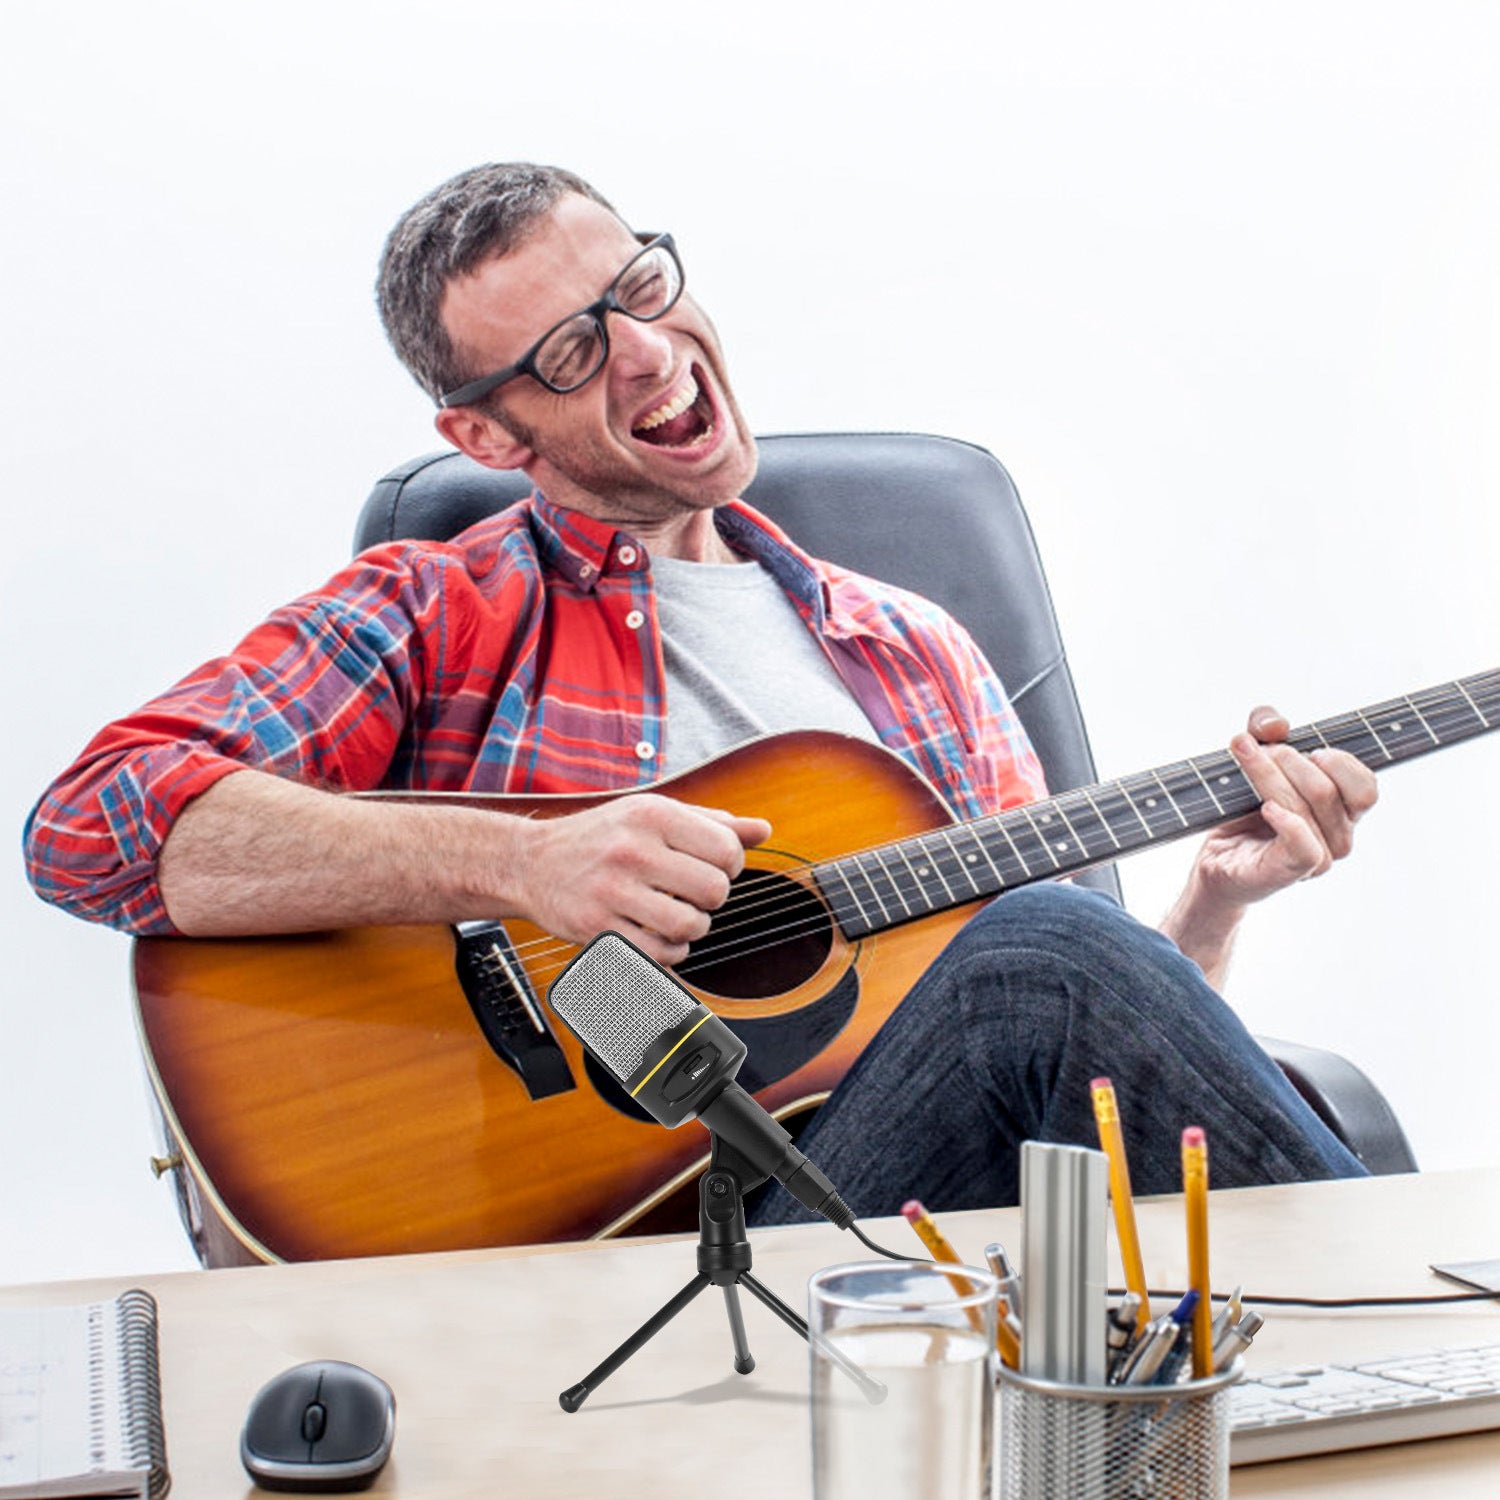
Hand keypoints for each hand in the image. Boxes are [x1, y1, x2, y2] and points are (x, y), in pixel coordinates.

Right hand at [513, 795, 771, 965]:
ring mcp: (613, 891)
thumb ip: (711, 822)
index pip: (726, 849)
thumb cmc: (602, 837)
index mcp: (652, 815)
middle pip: (714, 890)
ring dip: (693, 928)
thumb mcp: (653, 814)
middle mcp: (633, 849)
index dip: (731, 865)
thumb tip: (762, 830)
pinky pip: (659, 953)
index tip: (711, 867)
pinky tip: (660, 935)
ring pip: (689, 925)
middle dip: (712, 898)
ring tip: (679, 916)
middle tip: (693, 894)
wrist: (531, 863)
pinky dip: (671, 951)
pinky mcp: (597, 928)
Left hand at [1191, 704, 1378, 908]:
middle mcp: (1336, 838)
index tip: (1305, 747)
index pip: (1366, 788)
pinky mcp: (1285, 873)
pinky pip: (1303, 846)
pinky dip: (1285, 821)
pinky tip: (1266, 808)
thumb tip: (1275, 726)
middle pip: (1326, 789)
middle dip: (1286, 760)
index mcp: (1343, 813)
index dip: (1338, 761)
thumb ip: (1266, 726)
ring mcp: (1314, 859)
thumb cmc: (1241, 807)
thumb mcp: (1253, 752)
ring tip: (1242, 761)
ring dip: (1268, 776)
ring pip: (1305, 808)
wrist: (1212, 855)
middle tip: (1251, 750)